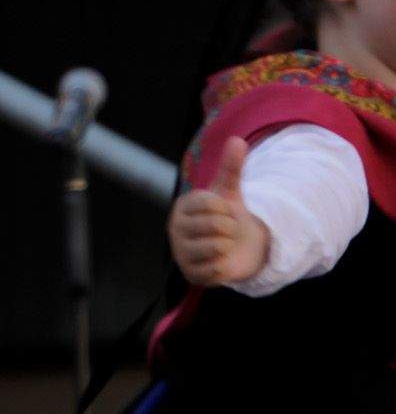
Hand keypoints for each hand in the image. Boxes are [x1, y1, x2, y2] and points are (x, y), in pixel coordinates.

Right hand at [169, 137, 270, 286]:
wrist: (236, 248)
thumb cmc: (227, 217)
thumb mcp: (229, 192)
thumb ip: (232, 167)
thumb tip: (237, 139)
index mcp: (182, 206)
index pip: (212, 204)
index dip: (227, 209)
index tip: (223, 212)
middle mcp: (175, 228)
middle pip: (218, 226)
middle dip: (231, 229)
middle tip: (226, 232)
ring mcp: (181, 251)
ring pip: (218, 247)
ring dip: (229, 248)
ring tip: (223, 246)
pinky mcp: (191, 273)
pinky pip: (217, 268)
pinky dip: (226, 266)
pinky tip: (220, 262)